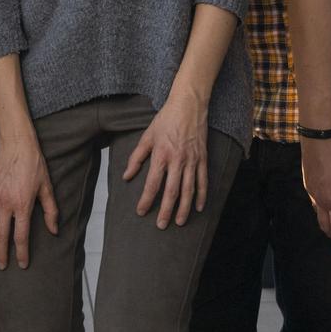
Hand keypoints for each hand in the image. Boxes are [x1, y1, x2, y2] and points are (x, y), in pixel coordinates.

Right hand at [0, 133, 59, 269]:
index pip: (20, 236)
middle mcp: (5, 203)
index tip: (22, 264)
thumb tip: (54, 231)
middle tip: (2, 266)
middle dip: (1, 253)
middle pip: (1, 235)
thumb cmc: (34, 164)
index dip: (21, 253)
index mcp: (22, 205)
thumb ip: (51, 211)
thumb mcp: (46, 188)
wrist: (16, 144)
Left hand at [123, 88, 208, 228]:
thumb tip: (127, 176)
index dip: (146, 200)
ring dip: (184, 208)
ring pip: (188, 190)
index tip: (141, 211)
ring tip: (179, 222)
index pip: (152, 183)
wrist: (188, 106)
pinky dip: (201, 195)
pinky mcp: (202, 158)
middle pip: (171, 191)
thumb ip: (136, 157)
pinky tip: (198, 207)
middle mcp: (177, 160)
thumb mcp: (147, 136)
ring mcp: (192, 160)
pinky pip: (203, 181)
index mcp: (161, 155)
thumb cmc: (165, 120)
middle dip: (166, 211)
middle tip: (161, 225)